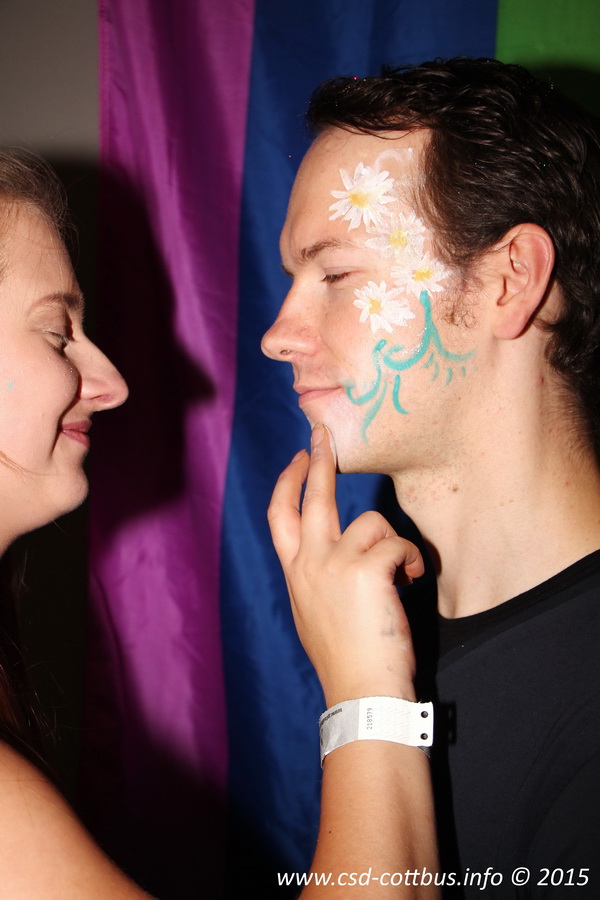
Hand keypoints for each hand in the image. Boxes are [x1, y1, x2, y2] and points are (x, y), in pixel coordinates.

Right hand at [268, 424, 423, 706]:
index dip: (287, 484)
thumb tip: (342, 556)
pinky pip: (396, 544)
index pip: (281, 517)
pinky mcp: (365, 570)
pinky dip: (409, 561)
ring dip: (392, 544)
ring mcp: (334, 565)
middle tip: (322, 434)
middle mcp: (308, 563)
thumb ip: (320, 578)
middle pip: (311, 498)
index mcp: (295, 574)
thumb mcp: (316, 612)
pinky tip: (410, 582)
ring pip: (371, 523)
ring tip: (400, 576)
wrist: (360, 692)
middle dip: (318, 461)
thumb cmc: (346, 658)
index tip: (297, 460)